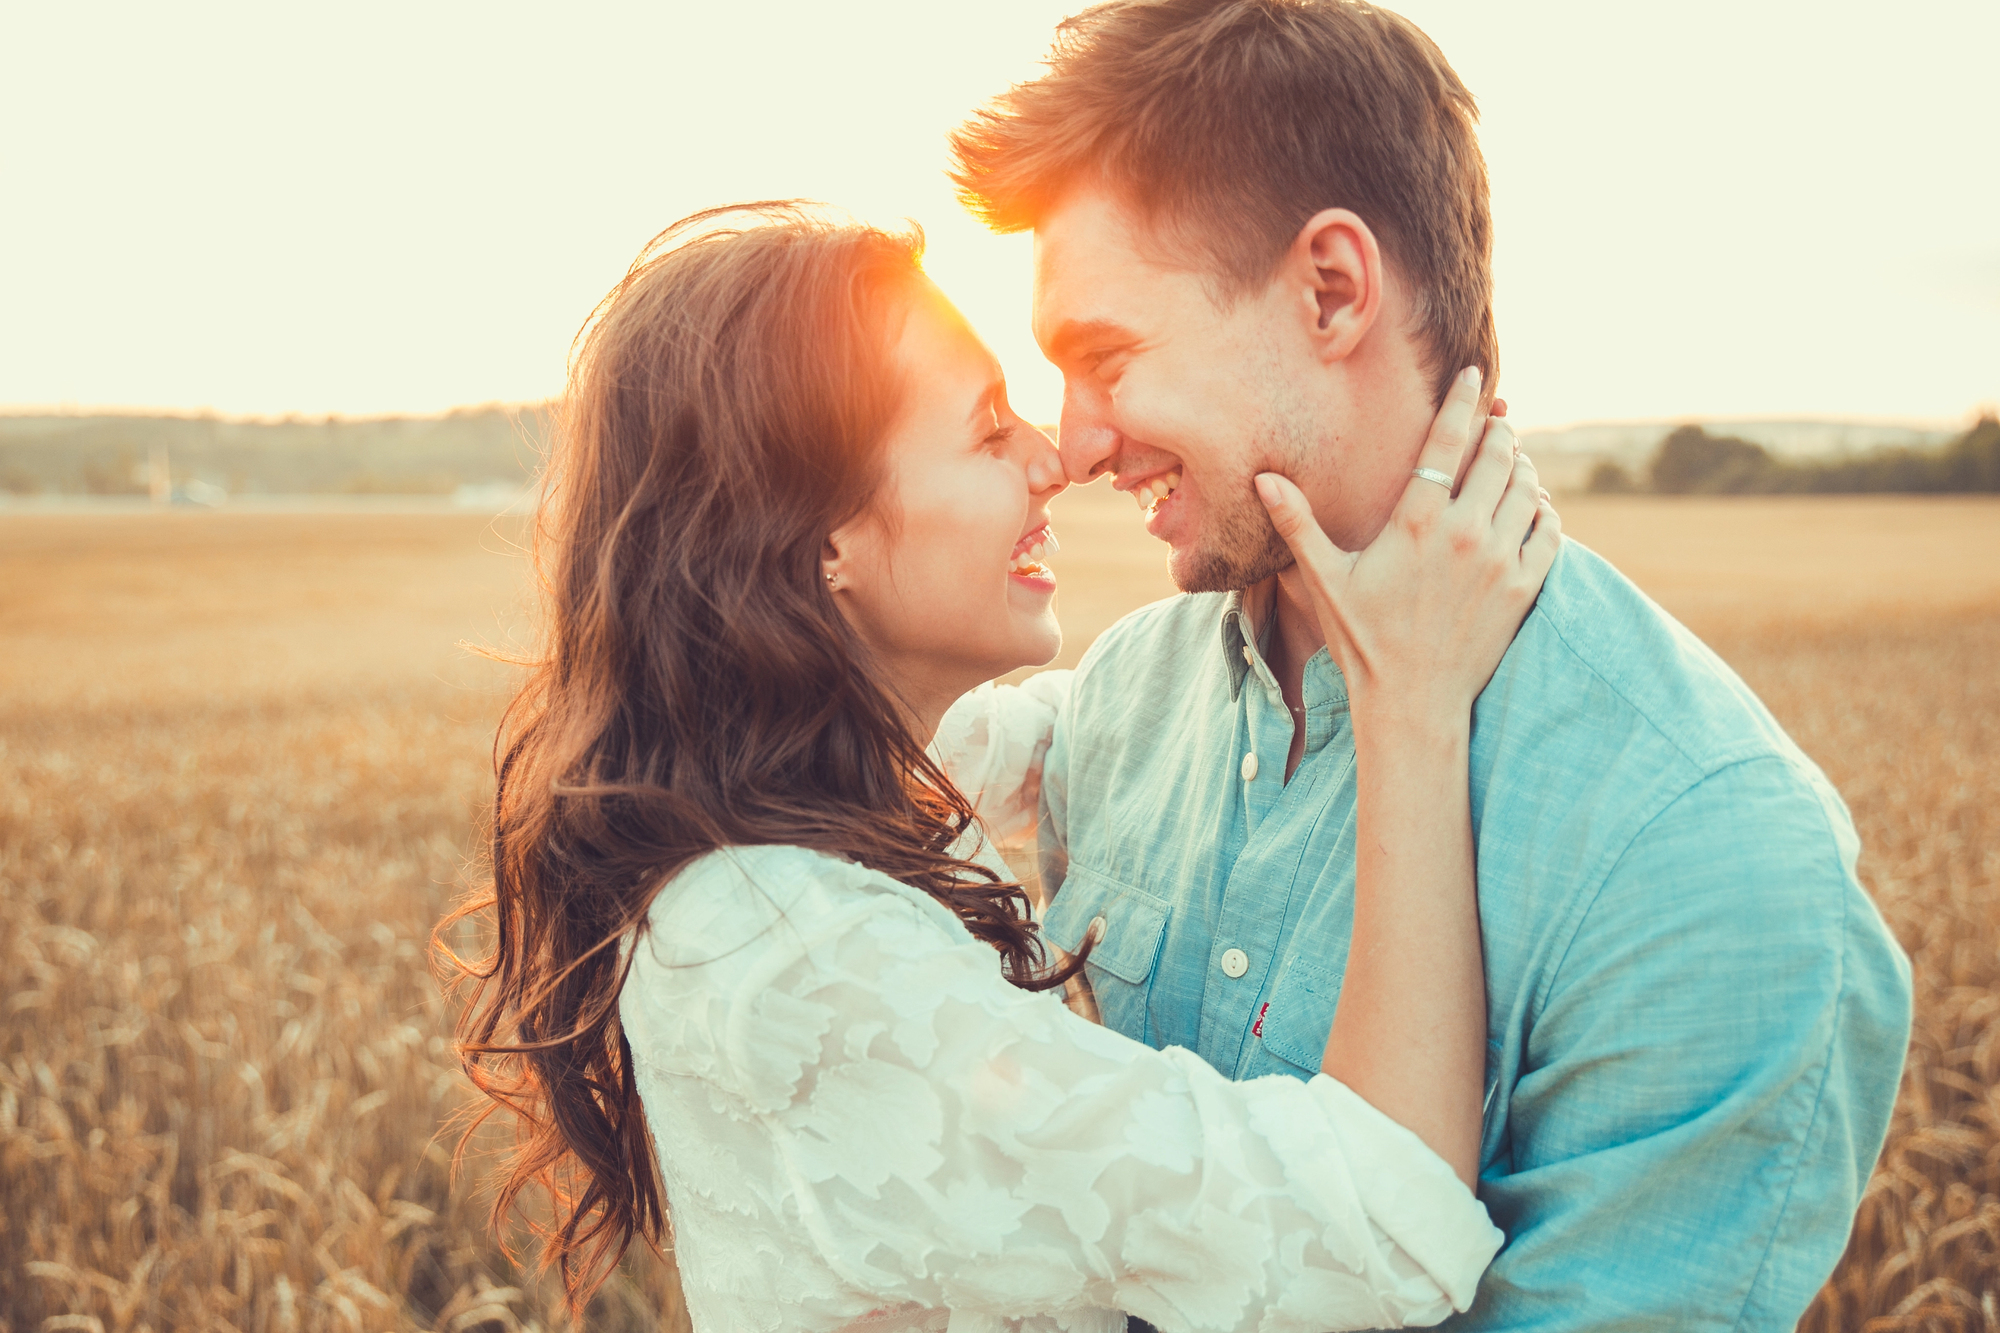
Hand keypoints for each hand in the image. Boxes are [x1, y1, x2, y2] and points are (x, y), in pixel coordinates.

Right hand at [1254, 366, 1560, 722]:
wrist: (1413, 703)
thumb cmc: (1364, 640)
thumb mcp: (1326, 579)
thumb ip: (1299, 524)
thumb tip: (1263, 479)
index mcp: (1416, 522)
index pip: (1448, 442)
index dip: (1464, 402)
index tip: (1476, 376)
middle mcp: (1464, 533)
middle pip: (1498, 455)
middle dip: (1499, 431)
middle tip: (1497, 422)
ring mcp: (1499, 560)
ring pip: (1528, 488)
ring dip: (1523, 468)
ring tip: (1512, 462)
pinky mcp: (1525, 587)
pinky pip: (1549, 529)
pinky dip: (1544, 510)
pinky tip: (1532, 507)